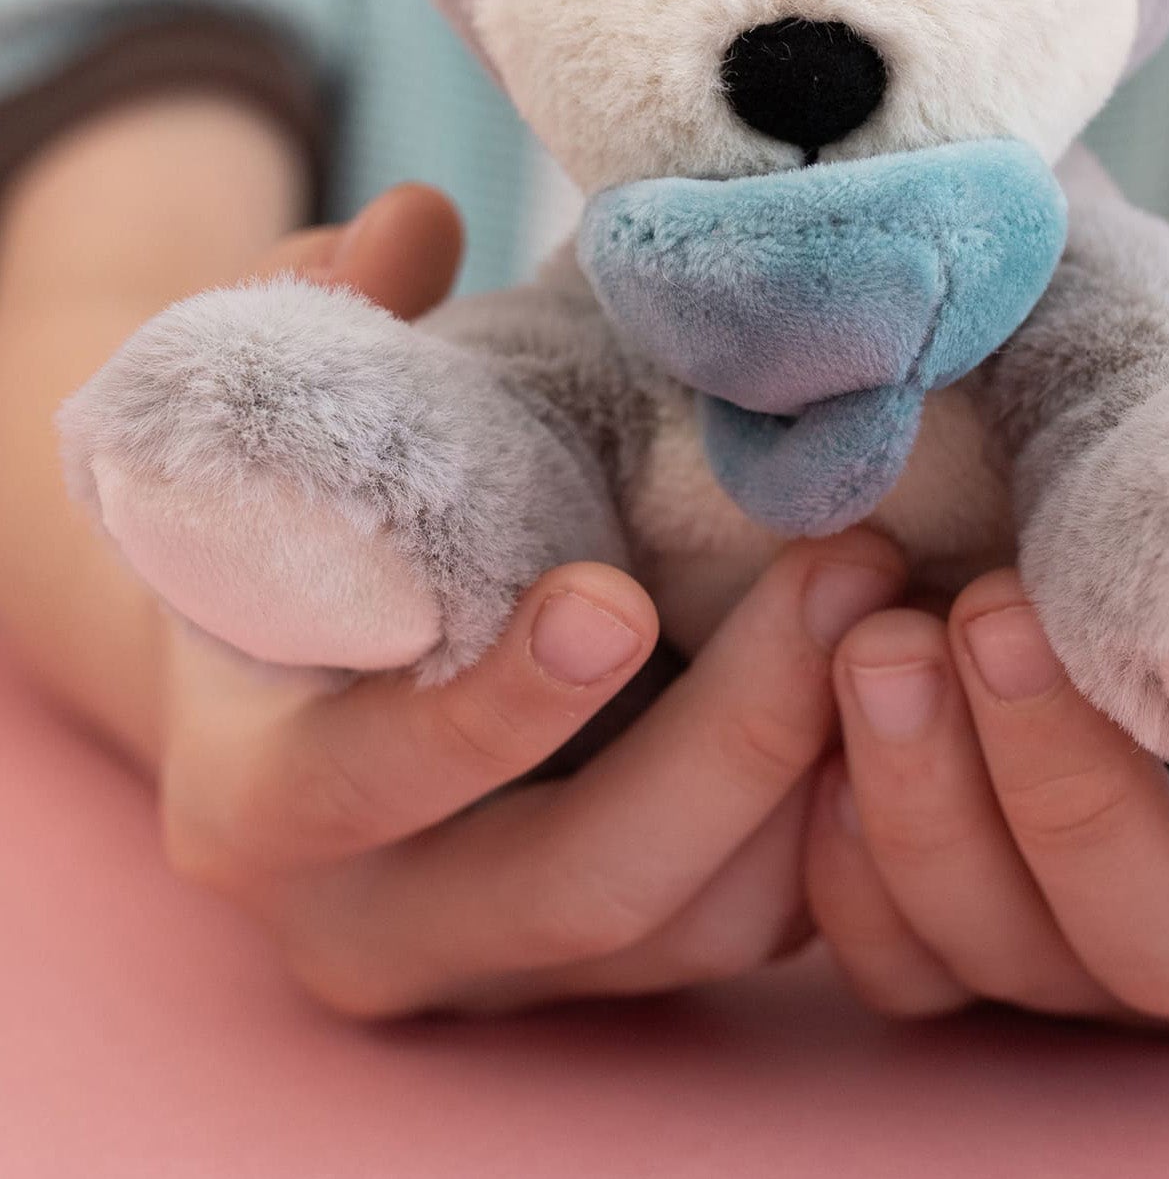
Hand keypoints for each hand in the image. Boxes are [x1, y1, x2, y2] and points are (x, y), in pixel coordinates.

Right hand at [154, 185, 906, 1014]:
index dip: (494, 708)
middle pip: (582, 888)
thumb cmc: (299, 531)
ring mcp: (507, 962)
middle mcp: (375, 923)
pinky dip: (839, 821)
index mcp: (256, 800)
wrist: (306, 674)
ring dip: (819, 778)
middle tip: (844, 569)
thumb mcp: (285, 427)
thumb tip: (415, 216)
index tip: (610, 598)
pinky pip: (756, 927)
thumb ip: (329, 319)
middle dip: (734, 738)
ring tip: (903, 608)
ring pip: (698, 926)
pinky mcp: (617, 958)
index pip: (367, 787)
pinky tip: (901, 686)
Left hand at [807, 481, 1168, 1045]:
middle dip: (1071, 794)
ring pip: (1003, 953)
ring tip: (873, 637)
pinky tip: (810, 724)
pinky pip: (888, 954)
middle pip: (1161, 941)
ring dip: (926, 805)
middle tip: (994, 621)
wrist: (1164, 566)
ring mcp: (1084, 953)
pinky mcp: (958, 934)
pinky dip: (842, 856)